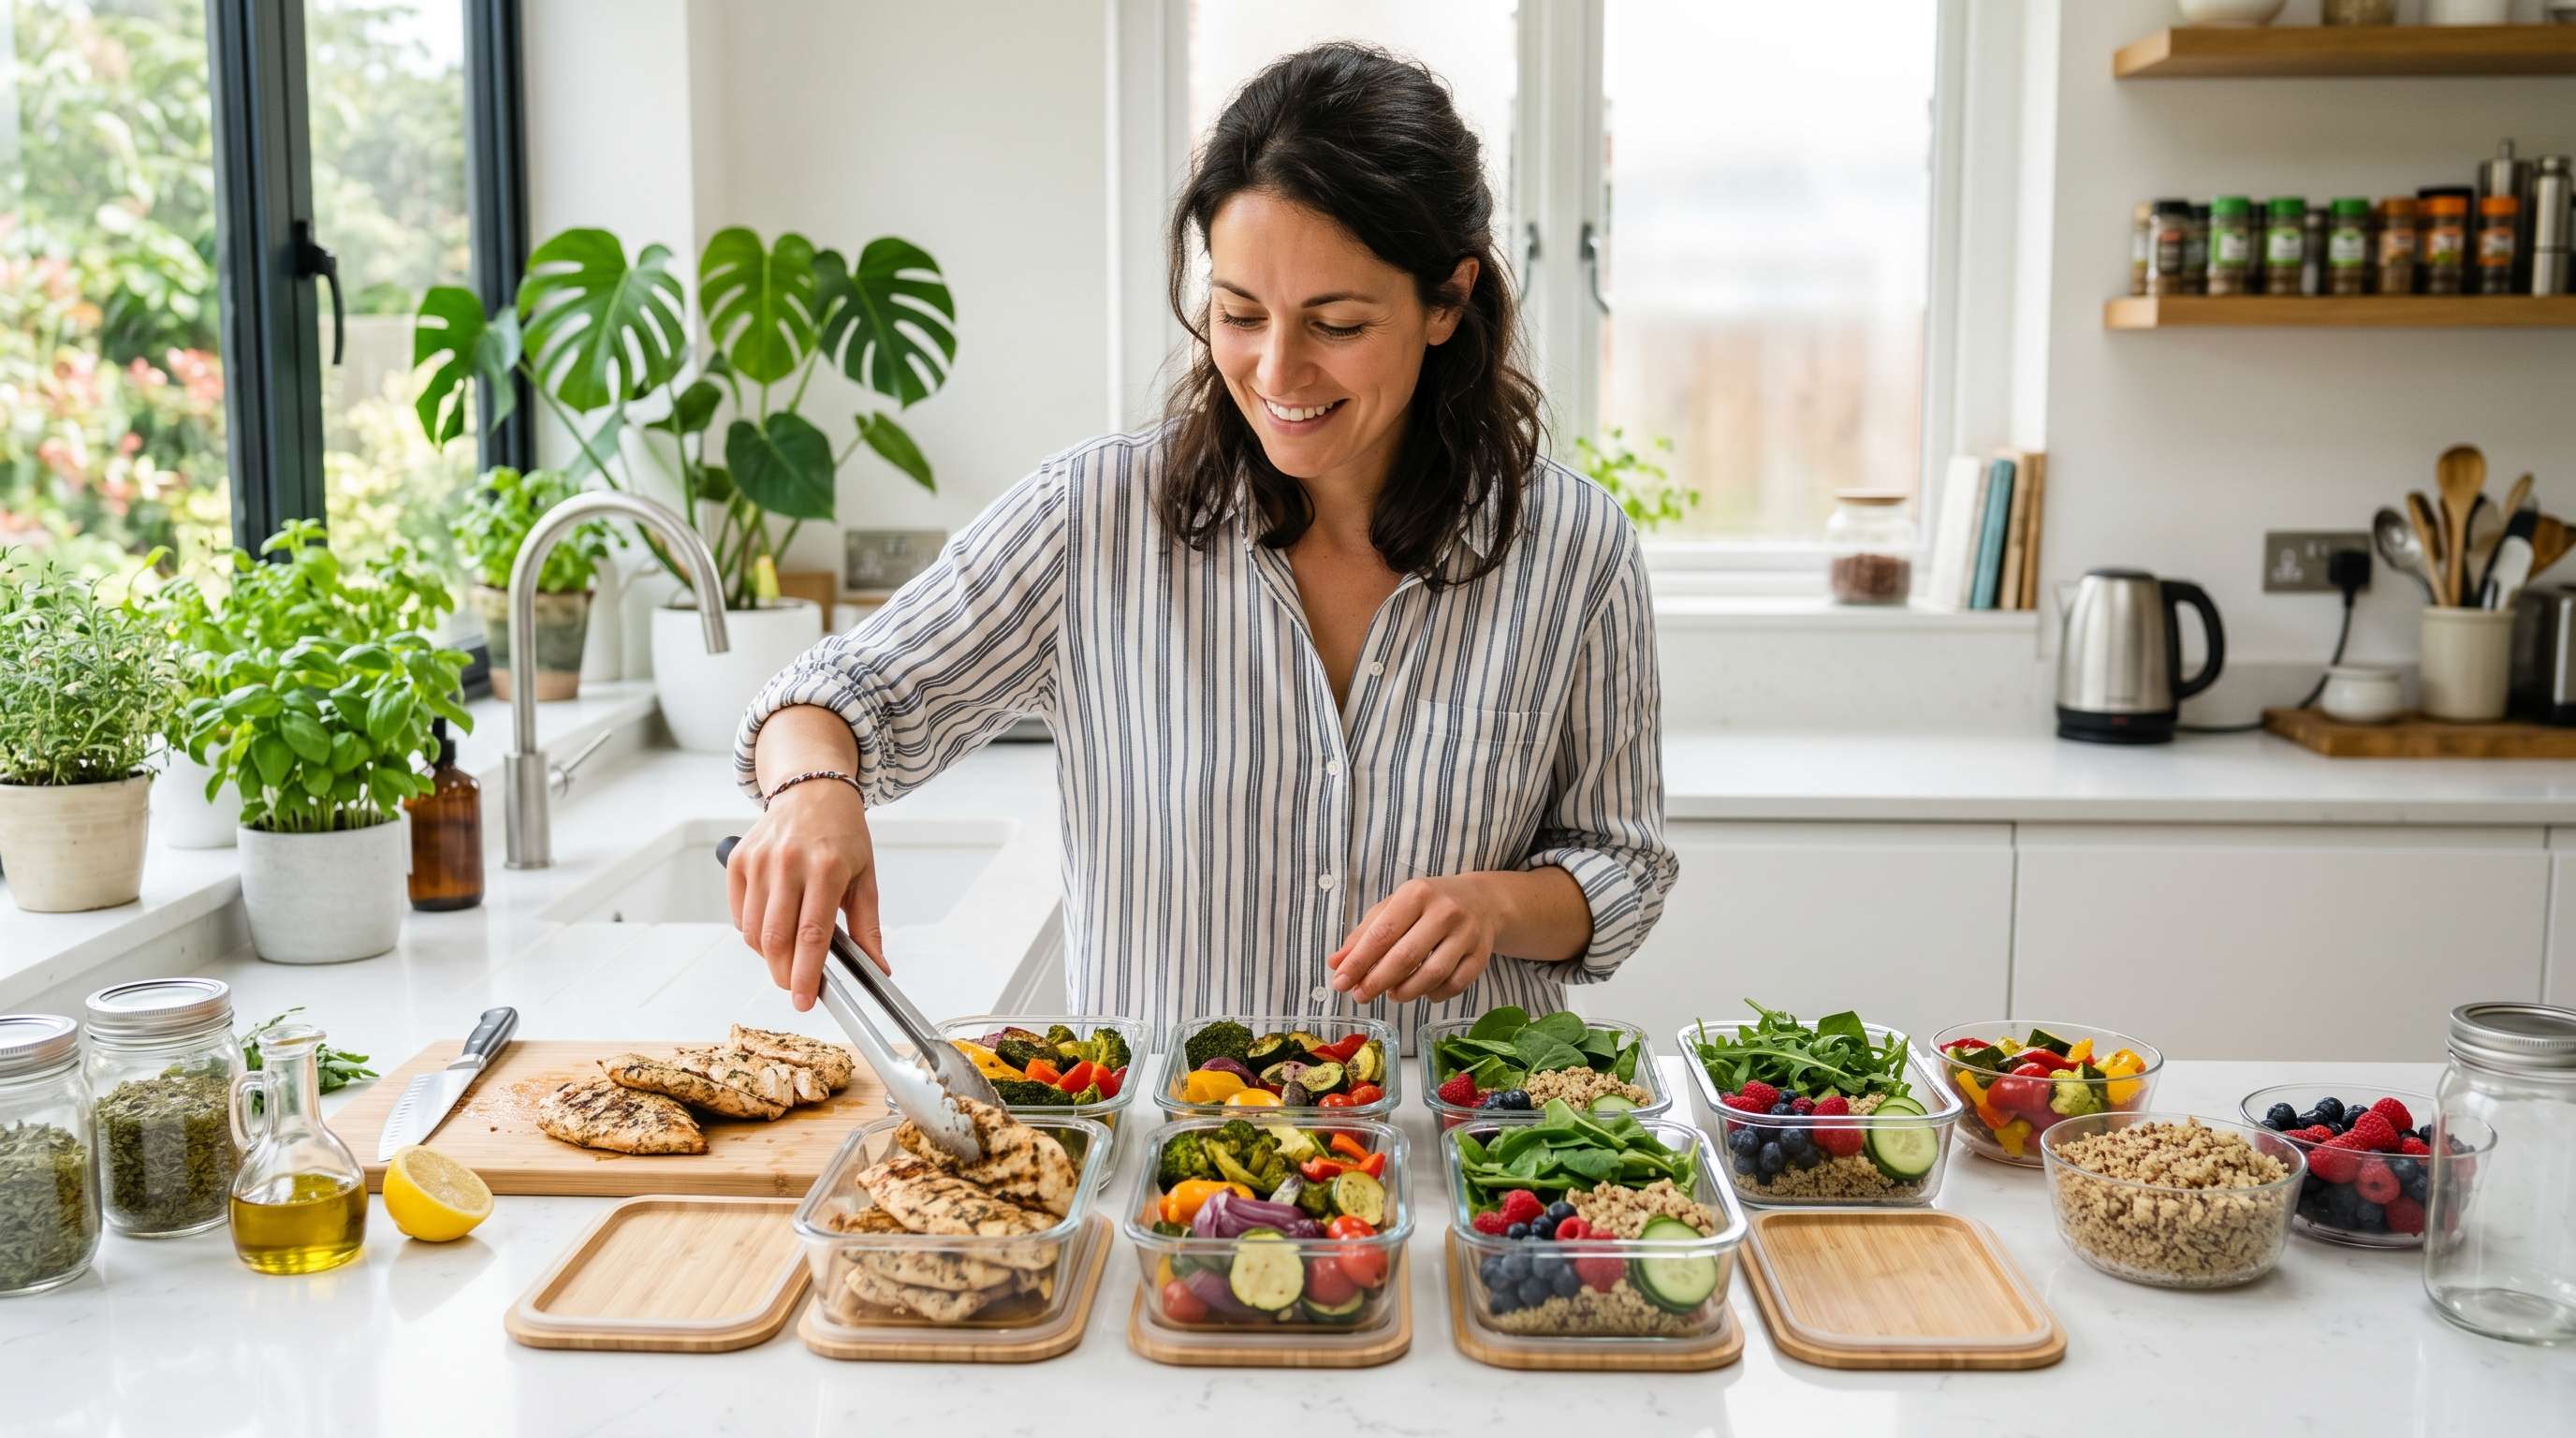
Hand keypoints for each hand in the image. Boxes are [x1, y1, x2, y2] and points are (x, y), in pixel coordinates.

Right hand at [725, 778, 884, 1012]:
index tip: (805, 1000)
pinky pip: (739, 915)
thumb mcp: (866, 877)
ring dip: (769, 956)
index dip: (806, 973)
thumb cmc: (842, 836)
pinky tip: (772, 928)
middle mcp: (790, 862)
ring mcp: (760, 860)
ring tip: (787, 954)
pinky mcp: (739, 860)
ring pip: (754, 931)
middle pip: (777, 938)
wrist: (812, 792)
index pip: (813, 934)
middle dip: (783, 974)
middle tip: (794, 987)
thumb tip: (879, 970)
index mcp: (828, 867)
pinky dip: (753, 933)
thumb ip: (868, 927)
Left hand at [1328, 875, 1500, 1003]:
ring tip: (1391, 994)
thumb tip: (1335, 964)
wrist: (1482, 901)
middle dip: (1377, 982)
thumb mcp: (1393, 908)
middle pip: (1406, 957)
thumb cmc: (1428, 905)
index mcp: (1417, 894)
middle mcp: (1445, 911)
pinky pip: (1454, 985)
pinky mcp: (1481, 955)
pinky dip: (1434, 995)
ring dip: (1405, 992)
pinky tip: (1422, 992)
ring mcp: (1467, 934)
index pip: (1382, 933)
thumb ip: (1363, 935)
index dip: (1358, 962)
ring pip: (1432, 975)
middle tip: (1360, 996)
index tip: (1340, 982)